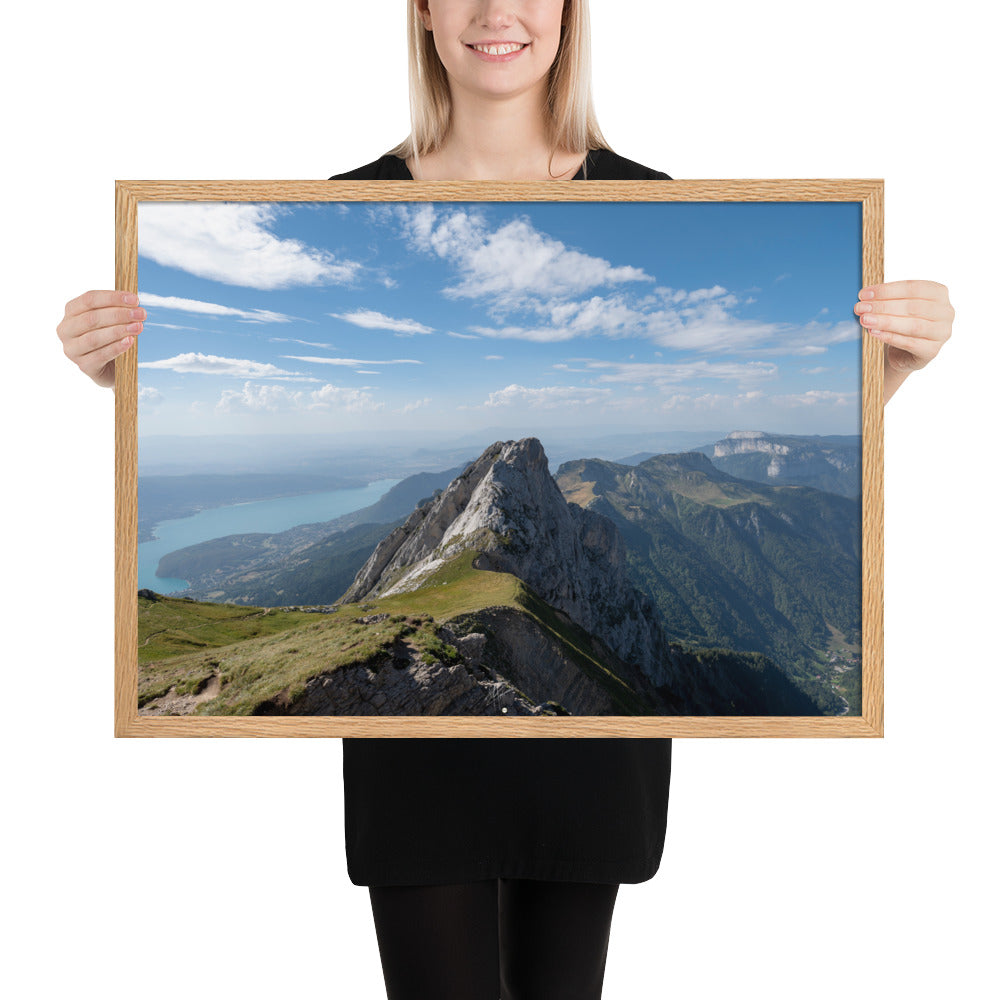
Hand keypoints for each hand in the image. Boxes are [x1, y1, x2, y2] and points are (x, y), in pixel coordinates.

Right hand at [57, 290, 145, 388]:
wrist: (112, 368)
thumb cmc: (111, 338)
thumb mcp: (110, 321)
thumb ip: (117, 309)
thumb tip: (134, 303)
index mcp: (71, 312)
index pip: (89, 299)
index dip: (112, 298)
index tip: (134, 299)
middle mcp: (66, 330)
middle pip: (91, 318)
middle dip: (119, 314)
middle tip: (141, 314)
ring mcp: (72, 349)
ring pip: (94, 337)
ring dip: (119, 331)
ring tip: (138, 327)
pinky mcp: (83, 366)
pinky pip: (100, 355)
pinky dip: (116, 347)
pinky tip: (129, 341)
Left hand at [854, 280, 953, 403]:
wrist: (904, 352)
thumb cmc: (901, 324)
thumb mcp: (896, 307)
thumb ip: (885, 300)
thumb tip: (864, 298)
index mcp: (938, 293)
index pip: (913, 287)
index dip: (887, 290)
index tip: (864, 294)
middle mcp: (945, 312)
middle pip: (912, 307)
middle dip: (883, 306)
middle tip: (860, 308)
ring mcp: (941, 332)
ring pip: (913, 325)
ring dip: (886, 322)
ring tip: (865, 320)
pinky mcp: (932, 351)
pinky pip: (910, 343)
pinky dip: (890, 337)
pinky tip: (875, 333)